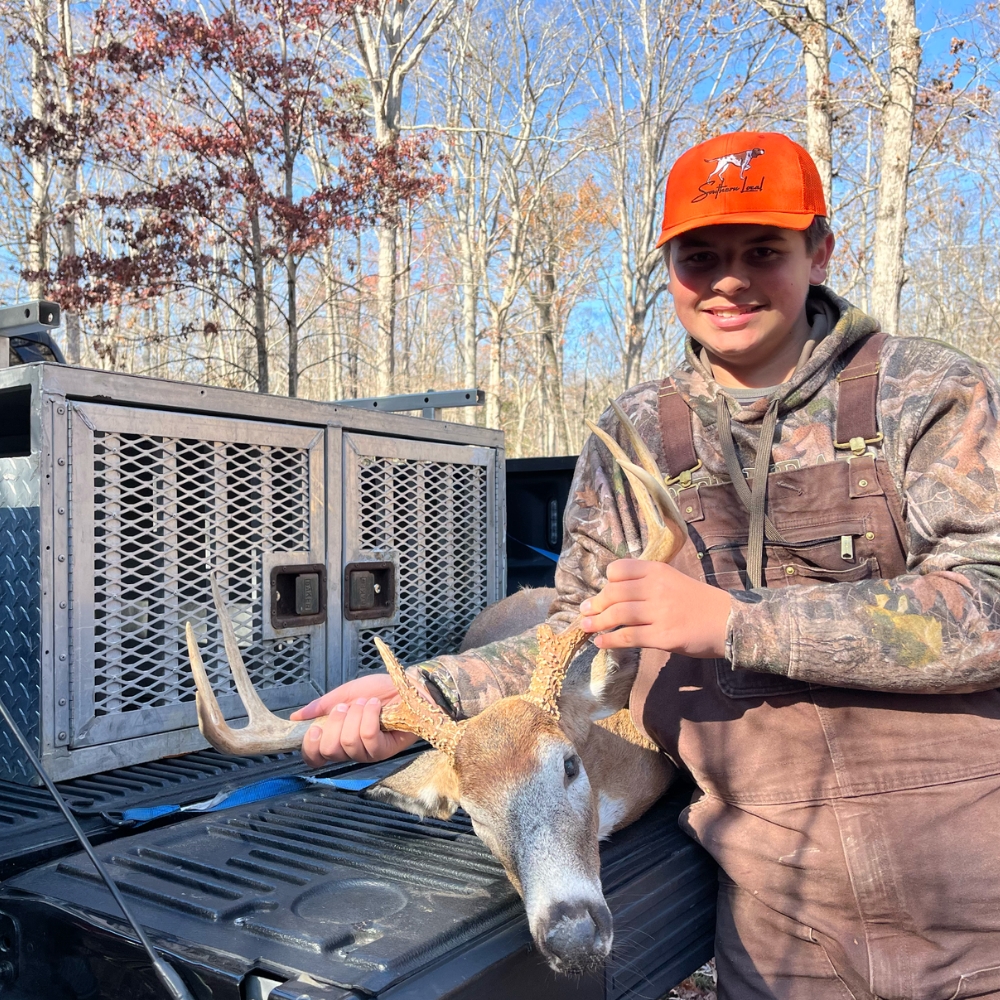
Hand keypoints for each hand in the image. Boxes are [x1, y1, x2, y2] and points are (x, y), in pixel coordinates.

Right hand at [291, 674, 419, 766]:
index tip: (316, 727)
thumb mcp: (345, 694)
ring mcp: (368, 753)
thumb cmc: (379, 691)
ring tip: (367, 703)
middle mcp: (350, 751)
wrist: (406, 686)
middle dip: (336, 722)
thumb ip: (321, 707)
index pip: (314, 758)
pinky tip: (377, 707)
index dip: (310, 746)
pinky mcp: (385, 749)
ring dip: (357, 715)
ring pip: (349, 741)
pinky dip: (370, 716)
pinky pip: (368, 737)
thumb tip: (296, 717)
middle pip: (330, 750)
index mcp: (337, 739)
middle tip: (348, 707)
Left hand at [579, 559, 730, 657]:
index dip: (607, 582)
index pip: (620, 569)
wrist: (728, 622)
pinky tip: (600, 643)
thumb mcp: (673, 581)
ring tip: (585, 628)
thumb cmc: (698, 602)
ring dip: (597, 622)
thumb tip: (612, 594)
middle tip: (584, 612)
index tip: (603, 593)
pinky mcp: (663, 636)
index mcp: (658, 570)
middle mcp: (657, 588)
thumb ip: (647, 583)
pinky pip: (629, 637)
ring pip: (618, 615)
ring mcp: (661, 612)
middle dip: (595, 604)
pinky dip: (610, 640)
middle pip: (614, 593)